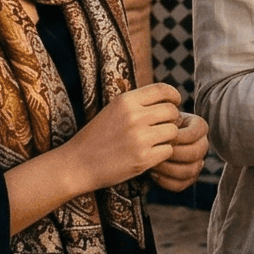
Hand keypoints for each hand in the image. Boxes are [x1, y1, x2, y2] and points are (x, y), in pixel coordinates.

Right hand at [57, 83, 187, 191]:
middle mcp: (134, 116)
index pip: (162, 90)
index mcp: (125, 101)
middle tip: (163, 127)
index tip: (175, 102)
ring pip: (173, 131)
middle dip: (172, 119)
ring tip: (155, 142)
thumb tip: (168, 101)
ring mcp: (139, 138)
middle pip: (172, 112)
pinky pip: (168, 151)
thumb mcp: (113, 110)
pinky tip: (150, 154)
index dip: (174, 96)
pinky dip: (162, 153)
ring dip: (168, 138)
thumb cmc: (97, 137)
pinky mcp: (143, 158)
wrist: (78, 163)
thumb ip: (137, 103)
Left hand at [149, 111, 209, 192]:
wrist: (149, 140)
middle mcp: (202, 145)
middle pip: (195, 153)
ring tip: (153, 163)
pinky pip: (181, 184)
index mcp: (199, 127)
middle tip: (156, 151)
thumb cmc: (155, 124)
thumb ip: (164, 119)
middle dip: (173, 153)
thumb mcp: (160, 117)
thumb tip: (167, 128)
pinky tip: (154, 174)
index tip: (162, 137)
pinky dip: (165, 181)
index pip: (195, 133)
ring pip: (189, 170)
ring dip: (168, 168)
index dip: (178, 137)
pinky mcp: (188, 179)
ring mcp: (197, 163)